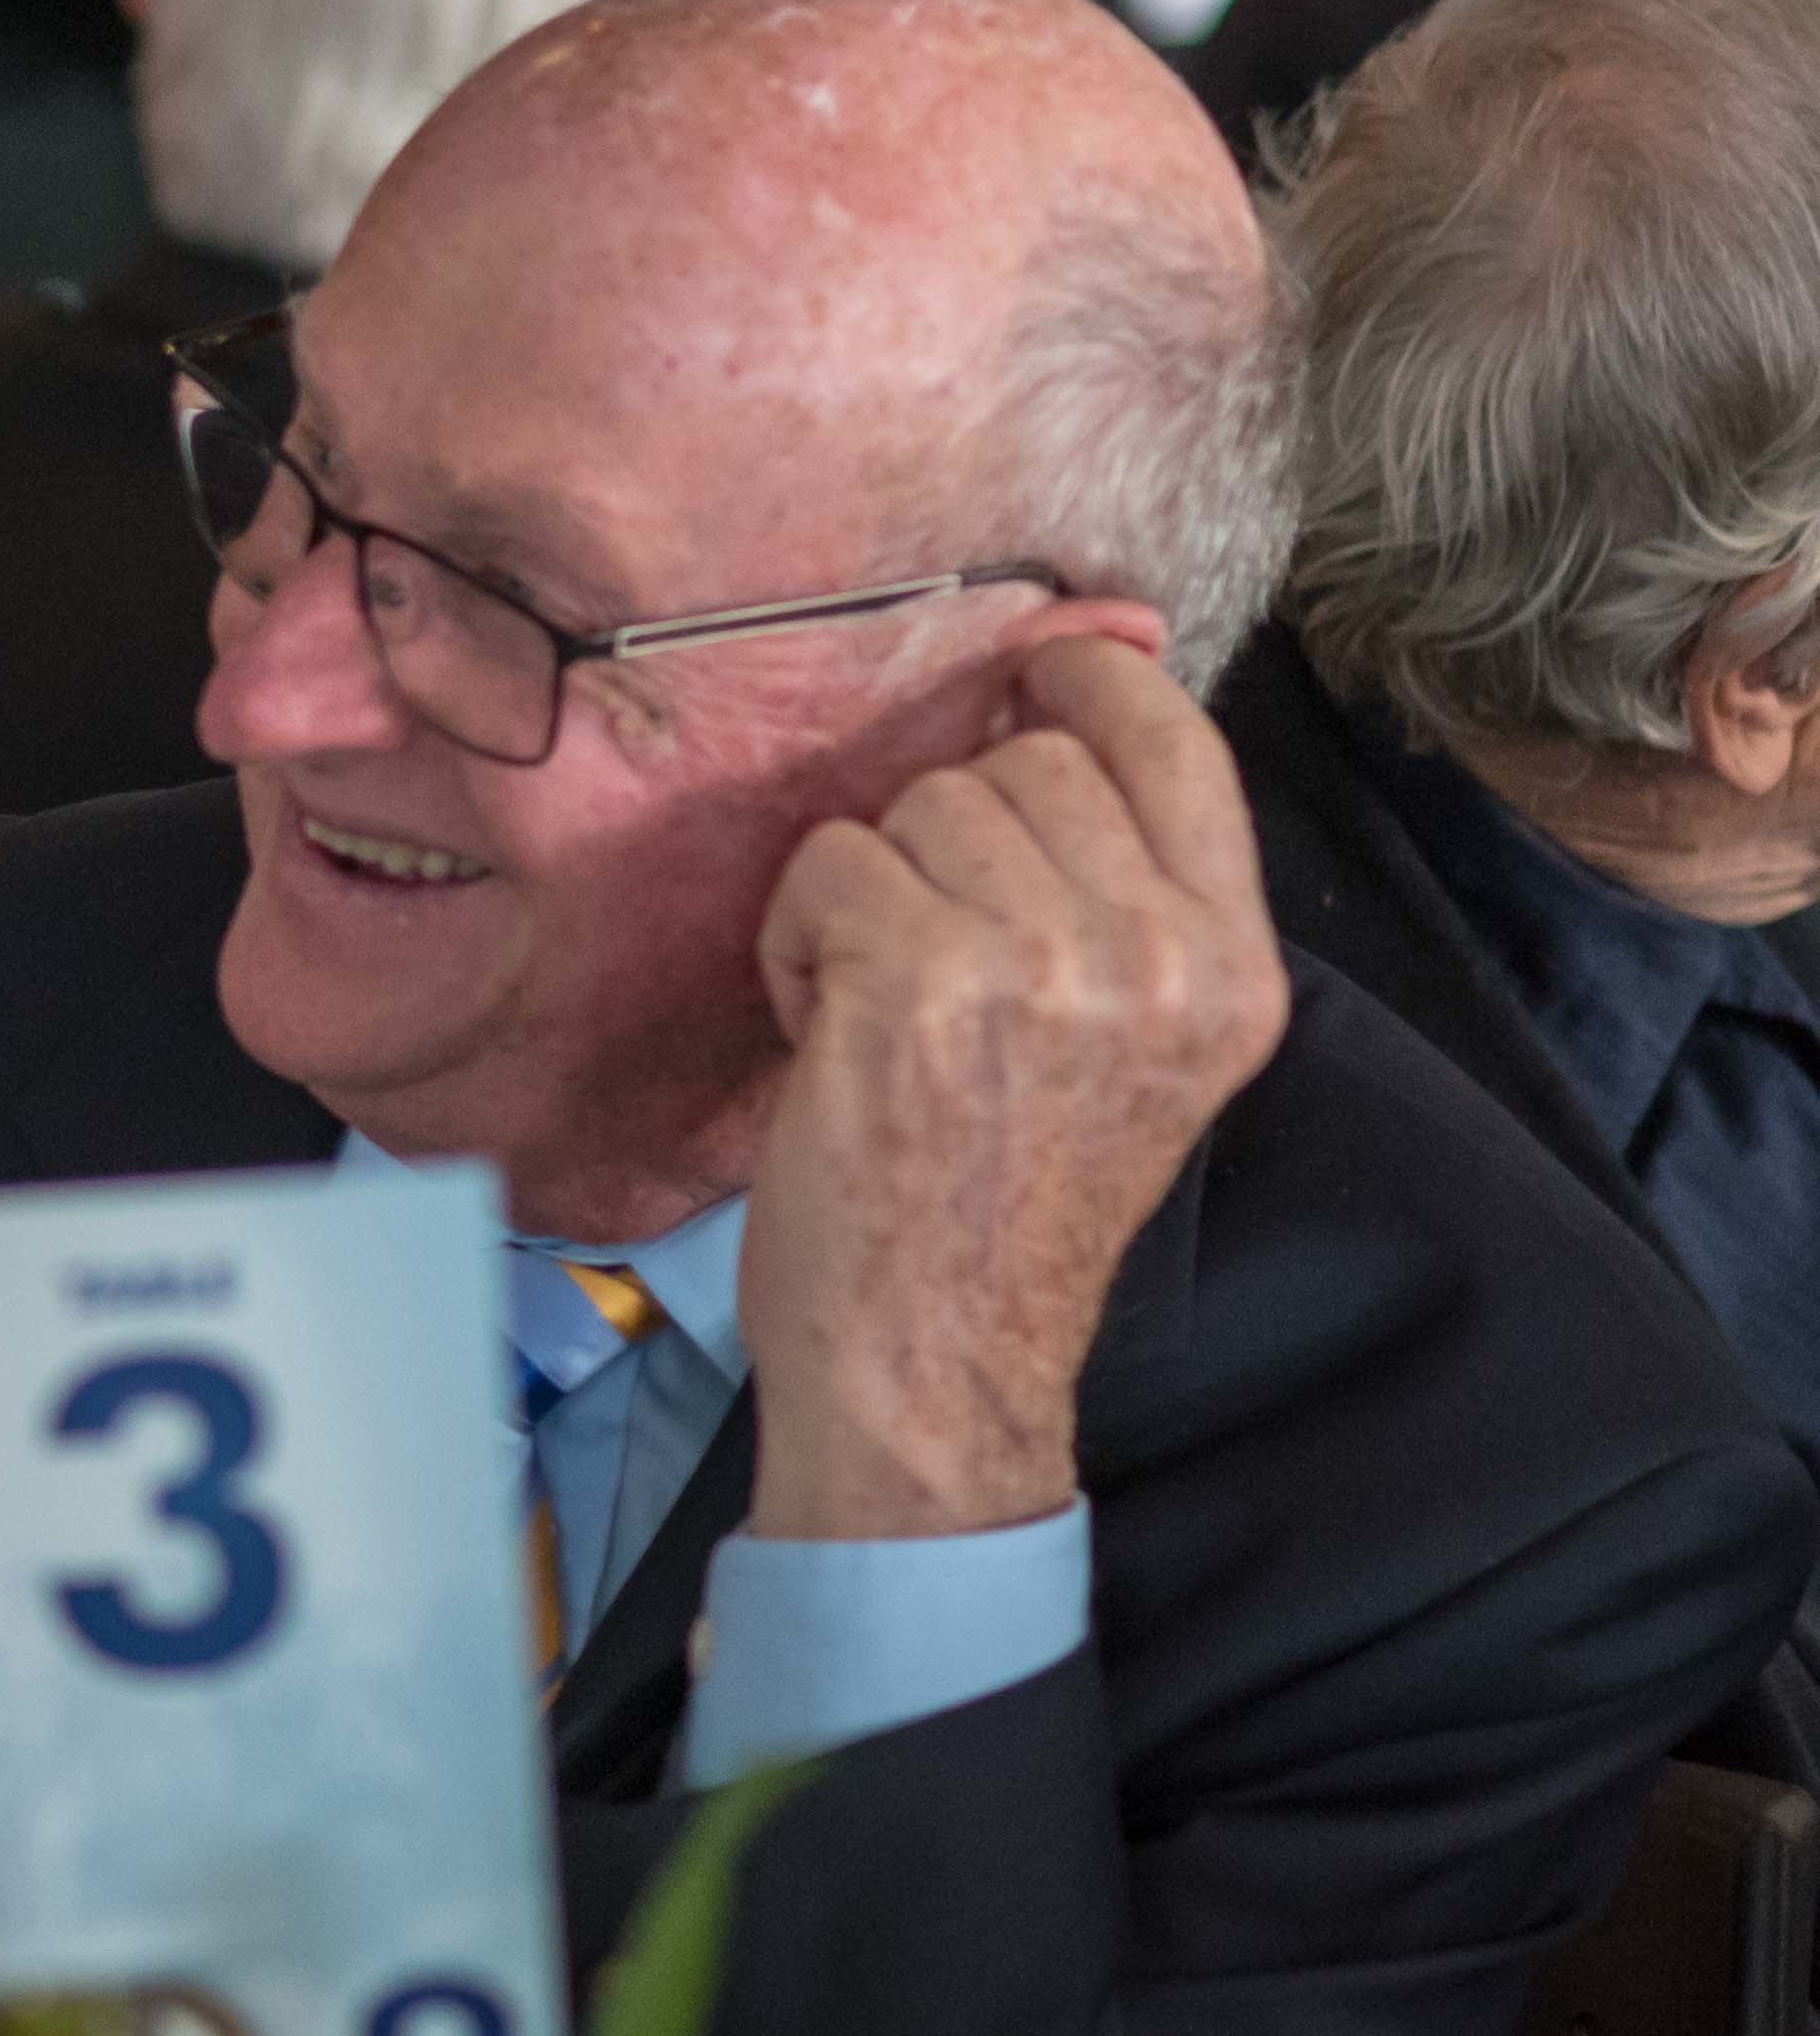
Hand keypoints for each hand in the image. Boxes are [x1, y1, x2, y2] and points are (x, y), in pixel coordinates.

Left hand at [734, 638, 1290, 1539]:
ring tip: (882, 1014)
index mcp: (1237, 970)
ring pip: (916, 808)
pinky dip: (797, 940)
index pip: (1178, 743)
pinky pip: (826, 864)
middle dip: (945, 834)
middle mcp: (1161, 955)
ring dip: (864, 893)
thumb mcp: (1132, 1049)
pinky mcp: (918, 979)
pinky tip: (827, 1037)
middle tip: (926, 963)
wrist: (937, 1359)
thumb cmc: (1004, 1210)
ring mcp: (1044, 962)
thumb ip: (1125, 894)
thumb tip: (1056, 709)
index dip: (1088, 686)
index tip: (1032, 677)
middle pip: (1022, 765)